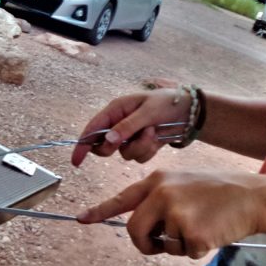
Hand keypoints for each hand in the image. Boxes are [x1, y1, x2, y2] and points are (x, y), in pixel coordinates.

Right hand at [70, 89, 190, 166]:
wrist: (189, 111)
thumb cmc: (166, 103)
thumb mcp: (146, 112)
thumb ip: (126, 127)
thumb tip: (107, 141)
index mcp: (115, 110)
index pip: (92, 129)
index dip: (82, 146)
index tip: (76, 162)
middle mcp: (119, 124)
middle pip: (104, 146)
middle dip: (116, 147)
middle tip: (130, 139)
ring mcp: (130, 136)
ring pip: (124, 154)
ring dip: (139, 147)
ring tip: (153, 132)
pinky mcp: (141, 145)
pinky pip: (138, 157)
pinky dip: (148, 150)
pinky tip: (157, 138)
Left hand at [76, 169, 265, 257]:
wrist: (254, 197)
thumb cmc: (221, 192)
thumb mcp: (185, 183)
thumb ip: (161, 198)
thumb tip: (144, 226)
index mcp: (158, 179)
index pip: (122, 198)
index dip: (101, 210)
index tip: (81, 218)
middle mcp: (161, 193)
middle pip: (134, 230)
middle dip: (144, 243)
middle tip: (161, 244)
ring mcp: (175, 213)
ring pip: (163, 244)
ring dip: (179, 244)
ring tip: (203, 225)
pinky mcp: (191, 232)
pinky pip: (184, 252)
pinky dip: (197, 249)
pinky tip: (213, 232)